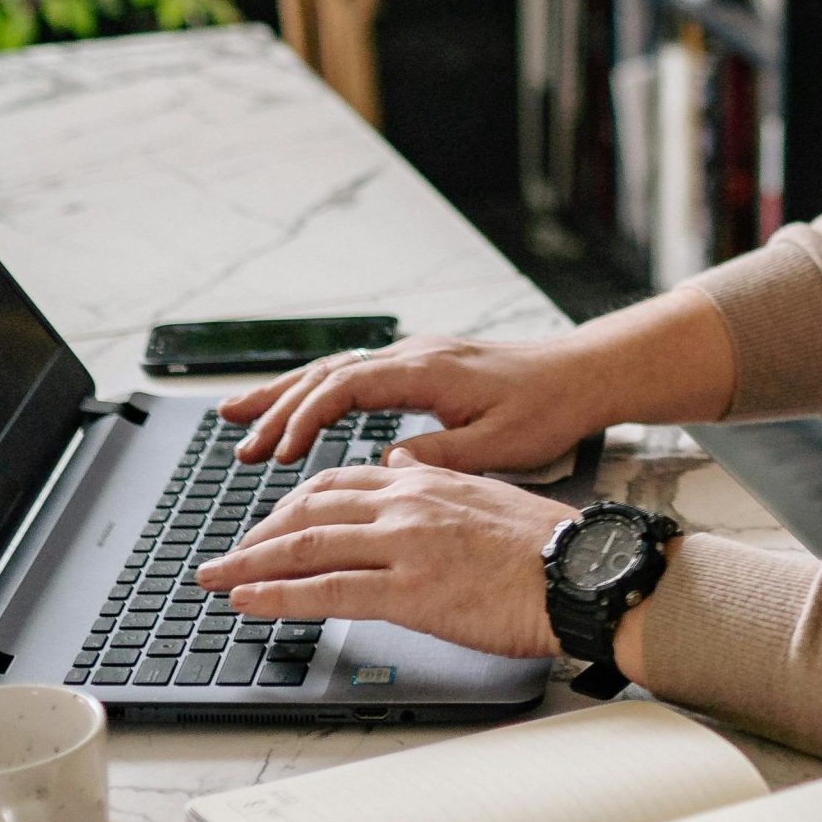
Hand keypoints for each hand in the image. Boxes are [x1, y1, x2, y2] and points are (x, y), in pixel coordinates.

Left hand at [194, 462, 568, 659]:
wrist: (581, 572)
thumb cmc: (545, 548)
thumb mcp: (485, 499)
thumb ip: (438, 493)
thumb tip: (404, 487)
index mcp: (425, 481)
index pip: (338, 483)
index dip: (291, 505)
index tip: (268, 527)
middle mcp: (407, 504)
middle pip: (309, 509)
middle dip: (258, 533)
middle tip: (226, 555)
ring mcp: (405, 546)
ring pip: (306, 546)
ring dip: (249, 563)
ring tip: (214, 579)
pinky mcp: (410, 591)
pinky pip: (326, 591)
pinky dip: (278, 596)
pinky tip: (249, 602)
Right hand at [222, 333, 602, 473]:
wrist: (583, 374)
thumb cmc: (548, 409)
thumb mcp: (500, 445)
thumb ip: (440, 456)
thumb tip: (387, 466)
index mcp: (427, 371)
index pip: (346, 388)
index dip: (305, 419)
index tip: (280, 454)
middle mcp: (414, 356)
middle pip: (327, 374)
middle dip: (276, 406)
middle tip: (238, 442)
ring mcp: (415, 357)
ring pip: (335, 370)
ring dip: (287, 395)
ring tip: (241, 420)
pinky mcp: (422, 367)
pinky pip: (355, 375)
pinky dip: (318, 393)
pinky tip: (299, 411)